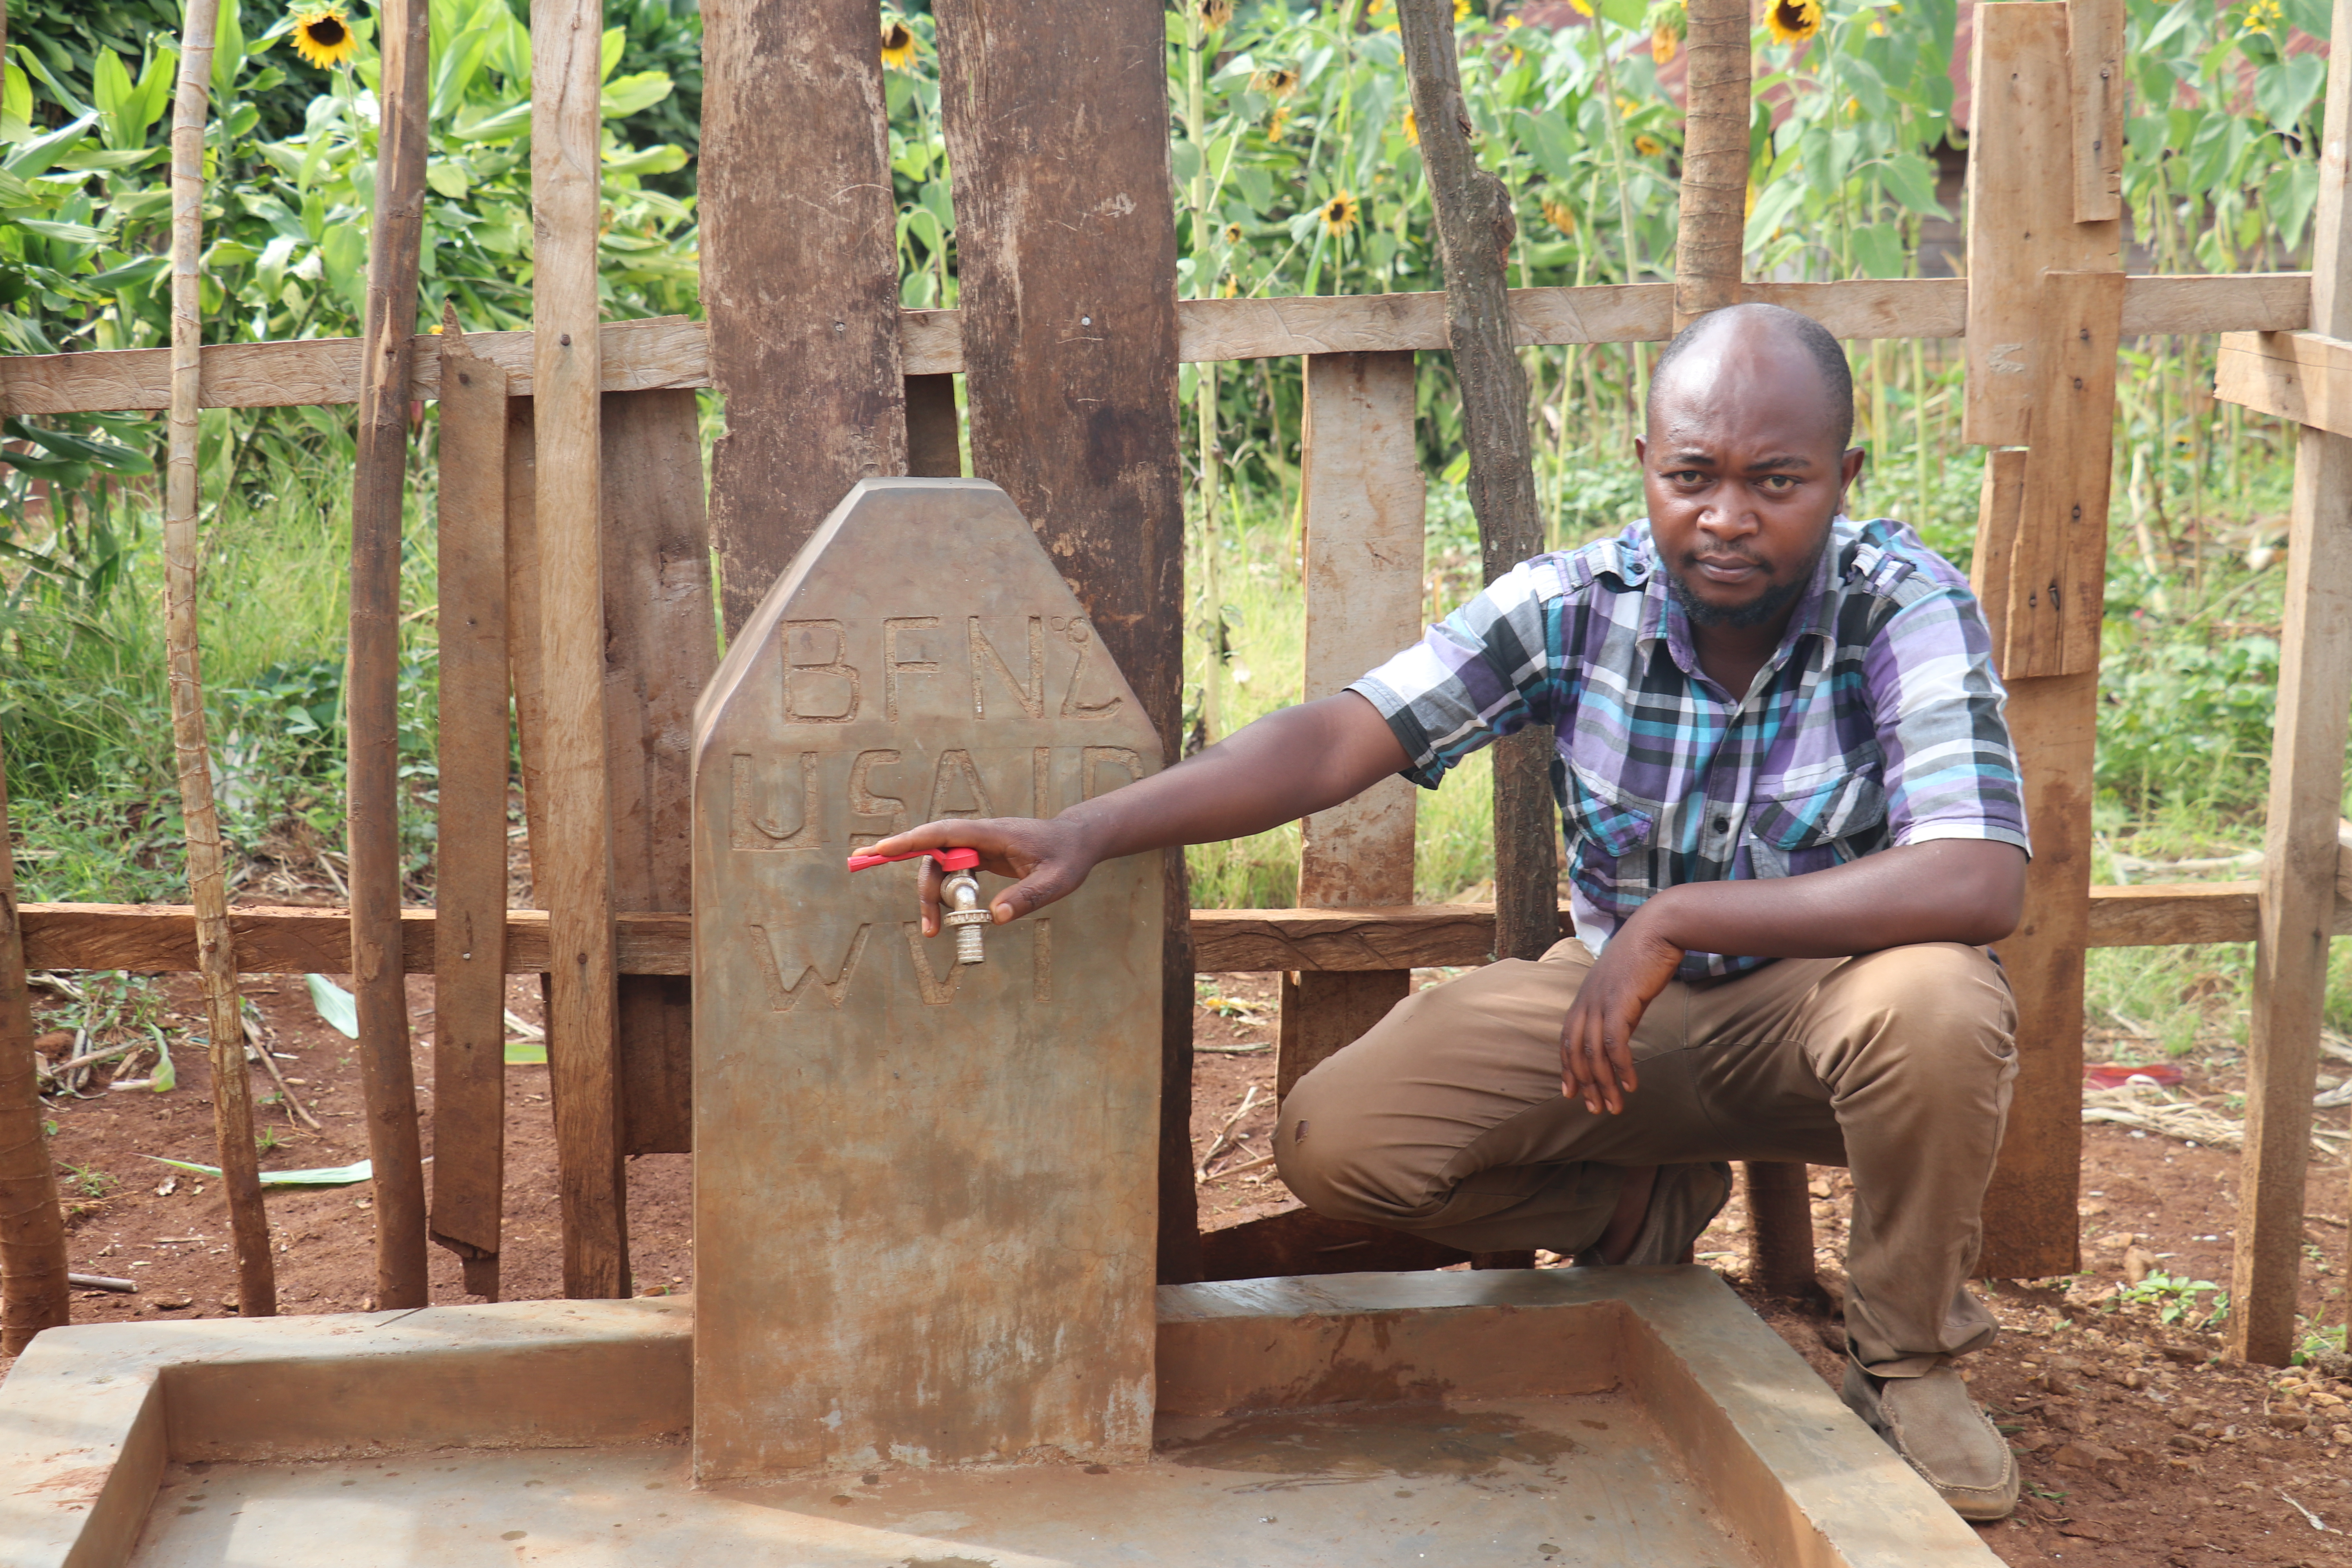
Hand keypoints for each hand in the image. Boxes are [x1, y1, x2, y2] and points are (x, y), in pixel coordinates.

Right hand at [865, 816, 1103, 936]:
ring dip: (934, 896)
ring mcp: (978, 845)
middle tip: (929, 928)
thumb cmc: (1067, 857)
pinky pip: (953, 871)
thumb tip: (996, 917)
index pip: (943, 833)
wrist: (1077, 842)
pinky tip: (950, 913)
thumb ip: (1028, 897)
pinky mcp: (981, 856)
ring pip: (941, 866)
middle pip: (935, 856)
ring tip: (937, 929)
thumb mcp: (1055, 881)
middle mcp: (979, 836)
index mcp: (992, 834)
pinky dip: (945, 891)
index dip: (911, 840)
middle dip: (924, 890)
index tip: (882, 849)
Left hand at [1560, 910, 1684, 1114]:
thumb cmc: (1644, 957)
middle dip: (1584, 1084)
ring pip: (1594, 1053)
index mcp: (1584, 998)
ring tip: (1614, 1107)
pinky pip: (1615, 1043)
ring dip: (1604, 1084)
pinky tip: (1630, 1085)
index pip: (1567, 1040)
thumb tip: (1618, 1039)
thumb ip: (1617, 1013)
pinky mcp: (1620, 1002)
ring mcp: (1600, 1001)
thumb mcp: (1623, 989)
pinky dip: (1621, 1067)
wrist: (1658, 929)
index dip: (1567, 1068)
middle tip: (1594, 1109)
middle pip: (1576, 1052)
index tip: (1570, 1093)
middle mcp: (1586, 1001)